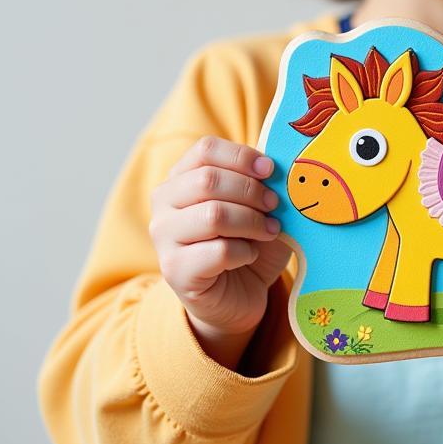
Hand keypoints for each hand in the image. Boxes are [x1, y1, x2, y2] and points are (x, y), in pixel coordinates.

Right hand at [149, 137, 289, 367]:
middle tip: (274, 204)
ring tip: (269, 230)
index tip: (270, 170)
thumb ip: (262, 183)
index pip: (205, 149)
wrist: (238, 294)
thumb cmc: (247, 241)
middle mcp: (164, 202)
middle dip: (251, 191)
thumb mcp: (259, 206)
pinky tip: (249, 255)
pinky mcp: (174, 270)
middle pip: (208, 180)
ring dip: (252, 222)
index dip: (242, 156)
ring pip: (213, 215)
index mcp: (182, 176)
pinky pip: (219, 252)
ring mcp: (163, 237)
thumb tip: (278, 166)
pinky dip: (245, 251)